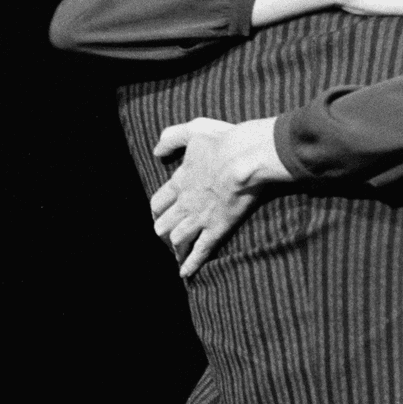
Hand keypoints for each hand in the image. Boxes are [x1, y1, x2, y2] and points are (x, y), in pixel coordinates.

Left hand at [150, 116, 290, 277]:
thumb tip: (156, 151)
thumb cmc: (224, 141)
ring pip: (178, 239)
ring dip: (176, 247)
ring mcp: (200, 218)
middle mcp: (185, 203)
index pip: (159, 201)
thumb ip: (172, 138)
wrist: (245, 158)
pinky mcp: (217, 229)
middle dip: (164, 230)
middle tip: (167, 236)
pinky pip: (200, 251)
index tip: (159, 213)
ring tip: (177, 253)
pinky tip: (185, 273)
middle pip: (164, 224)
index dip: (157, 209)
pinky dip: (191, 264)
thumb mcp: (194, 130)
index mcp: (180, 181)